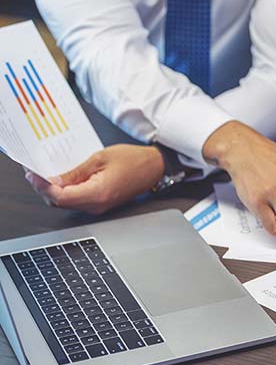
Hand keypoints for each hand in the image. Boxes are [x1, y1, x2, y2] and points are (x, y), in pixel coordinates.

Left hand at [25, 144, 163, 214]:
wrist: (154, 167)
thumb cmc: (133, 160)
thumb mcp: (99, 158)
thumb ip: (74, 172)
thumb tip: (53, 180)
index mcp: (98, 194)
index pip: (60, 197)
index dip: (42, 186)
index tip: (33, 174)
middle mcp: (97, 205)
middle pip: (60, 203)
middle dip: (44, 189)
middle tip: (34, 172)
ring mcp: (99, 207)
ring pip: (66, 204)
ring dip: (53, 190)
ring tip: (45, 174)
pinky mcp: (100, 204)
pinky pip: (76, 201)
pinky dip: (65, 192)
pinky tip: (62, 180)